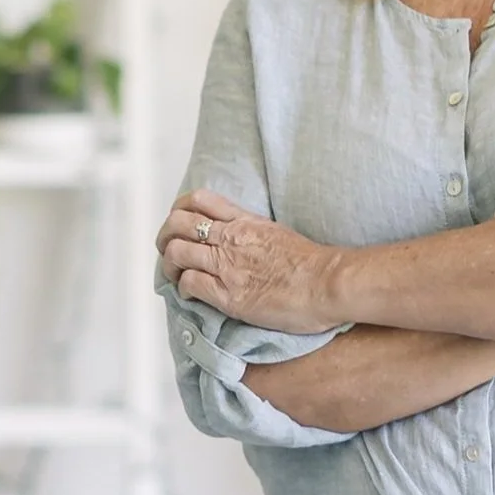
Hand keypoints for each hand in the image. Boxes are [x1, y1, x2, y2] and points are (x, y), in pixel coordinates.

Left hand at [158, 191, 348, 328]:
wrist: (328, 284)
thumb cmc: (312, 265)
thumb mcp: (277, 233)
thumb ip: (252, 231)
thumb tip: (238, 237)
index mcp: (245, 221)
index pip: (198, 200)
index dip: (179, 211)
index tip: (179, 224)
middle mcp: (231, 238)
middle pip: (177, 223)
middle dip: (165, 238)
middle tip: (169, 252)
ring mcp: (228, 266)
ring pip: (176, 252)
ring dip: (169, 266)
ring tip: (176, 276)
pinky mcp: (229, 295)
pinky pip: (189, 283)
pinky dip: (183, 289)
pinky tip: (191, 295)